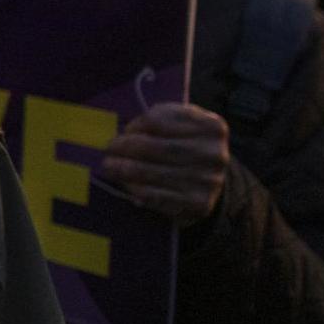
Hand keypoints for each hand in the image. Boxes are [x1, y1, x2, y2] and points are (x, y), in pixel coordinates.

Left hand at [96, 102, 229, 227]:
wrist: (212, 183)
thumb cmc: (187, 146)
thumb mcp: (183, 125)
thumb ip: (161, 119)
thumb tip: (125, 132)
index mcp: (212, 126)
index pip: (160, 120)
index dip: (137, 125)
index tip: (125, 130)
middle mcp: (214, 154)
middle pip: (156, 147)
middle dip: (126, 147)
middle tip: (109, 149)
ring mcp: (208, 181)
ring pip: (153, 172)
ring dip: (124, 169)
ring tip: (109, 166)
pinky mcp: (198, 204)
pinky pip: (156, 196)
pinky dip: (136, 189)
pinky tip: (126, 184)